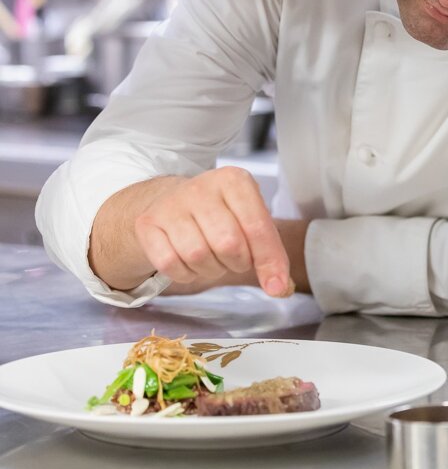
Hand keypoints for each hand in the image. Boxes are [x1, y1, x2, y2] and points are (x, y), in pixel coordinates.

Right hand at [132, 167, 292, 297]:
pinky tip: (190, 263)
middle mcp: (201, 187)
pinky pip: (170, 264)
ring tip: (213, 258)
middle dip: (237, 263)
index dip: (269, 260)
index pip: (257, 227)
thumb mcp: (251, 223)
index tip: (276, 285)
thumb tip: (279, 288)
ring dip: (211, 270)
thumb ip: (270, 253)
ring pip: (198, 256)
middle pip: (228, 244)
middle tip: (234, 259)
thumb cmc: (221, 215)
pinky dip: (186, 274)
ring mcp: (171, 204)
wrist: (173, 203)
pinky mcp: (147, 224)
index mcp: (234, 180)